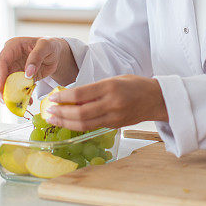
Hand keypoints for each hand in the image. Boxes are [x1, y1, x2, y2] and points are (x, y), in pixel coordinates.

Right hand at [0, 37, 76, 95]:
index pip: (1, 62)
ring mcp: (12, 69)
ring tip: (16, 103)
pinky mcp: (17, 79)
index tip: (1, 89)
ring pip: (1, 84)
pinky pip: (13, 90)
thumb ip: (37, 57)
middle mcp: (8, 58)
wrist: (55, 53)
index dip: (0, 76)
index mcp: (12, 47)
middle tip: (5, 100)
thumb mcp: (46, 46)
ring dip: (7, 95)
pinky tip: (27, 101)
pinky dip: (18, 97)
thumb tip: (27, 73)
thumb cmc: (49, 46)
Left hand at [43, 75, 167, 130]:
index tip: (52, 98)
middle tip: (48, 112)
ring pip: (84, 124)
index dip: (64, 97)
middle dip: (61, 113)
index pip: (81, 93)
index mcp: (111, 86)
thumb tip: (71, 96)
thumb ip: (94, 88)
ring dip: (66, 123)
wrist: (156, 99)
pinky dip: (78, 126)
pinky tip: (68, 123)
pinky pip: (92, 127)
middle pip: (80, 112)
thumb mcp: (114, 79)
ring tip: (53, 120)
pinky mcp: (115, 125)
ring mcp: (114, 116)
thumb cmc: (135, 85)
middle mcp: (112, 103)